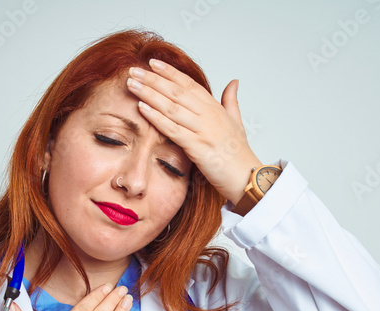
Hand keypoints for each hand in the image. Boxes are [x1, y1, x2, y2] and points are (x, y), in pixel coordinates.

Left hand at [126, 58, 261, 204]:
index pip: (188, 84)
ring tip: (132, 85)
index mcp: (215, 108)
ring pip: (171, 107)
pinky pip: (173, 129)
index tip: (152, 63)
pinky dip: (156, 117)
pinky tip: (142, 108)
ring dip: (149, 94)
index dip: (169, 72)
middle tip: (133, 70)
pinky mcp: (197, 147)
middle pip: (176, 91)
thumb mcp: (237, 122)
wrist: (247, 178)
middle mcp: (208, 115)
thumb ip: (231, 101)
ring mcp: (203, 130)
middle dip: (153, 79)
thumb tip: (234, 82)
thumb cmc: (239, 154)